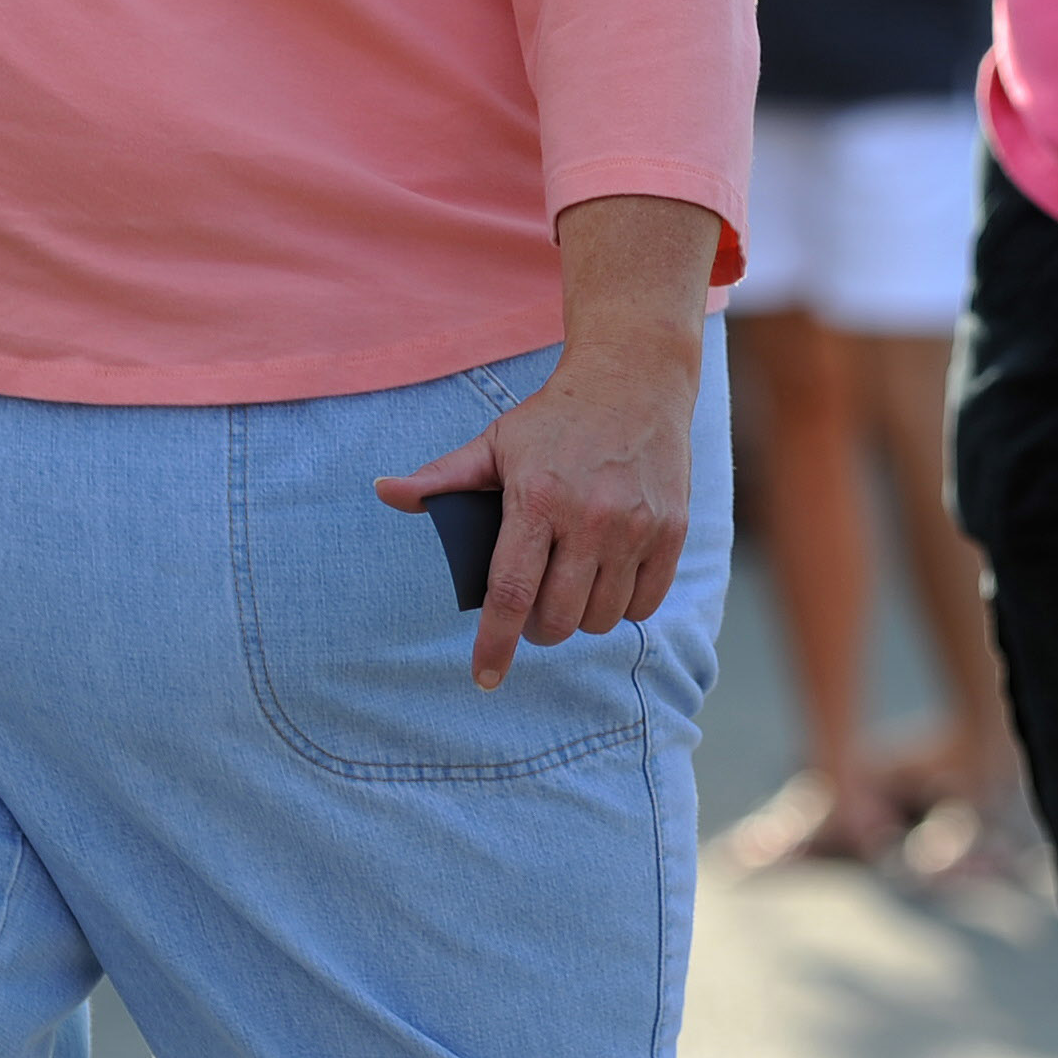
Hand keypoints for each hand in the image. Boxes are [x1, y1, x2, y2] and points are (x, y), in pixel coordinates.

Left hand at [375, 332, 698, 689]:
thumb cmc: (556, 418)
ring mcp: (636, 526)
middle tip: (532, 610)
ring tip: (571, 590)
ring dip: (580, 619)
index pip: (511, 593)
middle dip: (537, 629)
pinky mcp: (672, 531)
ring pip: (602, 618)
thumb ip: (442, 478)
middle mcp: (590, 517)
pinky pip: (645, 604)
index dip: (495, 644)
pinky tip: (608, 583)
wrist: (635, 379)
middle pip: (558, 618)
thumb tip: (385, 492)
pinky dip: (623, 607)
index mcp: (537, 499)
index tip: (484, 677)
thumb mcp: (495, 443)